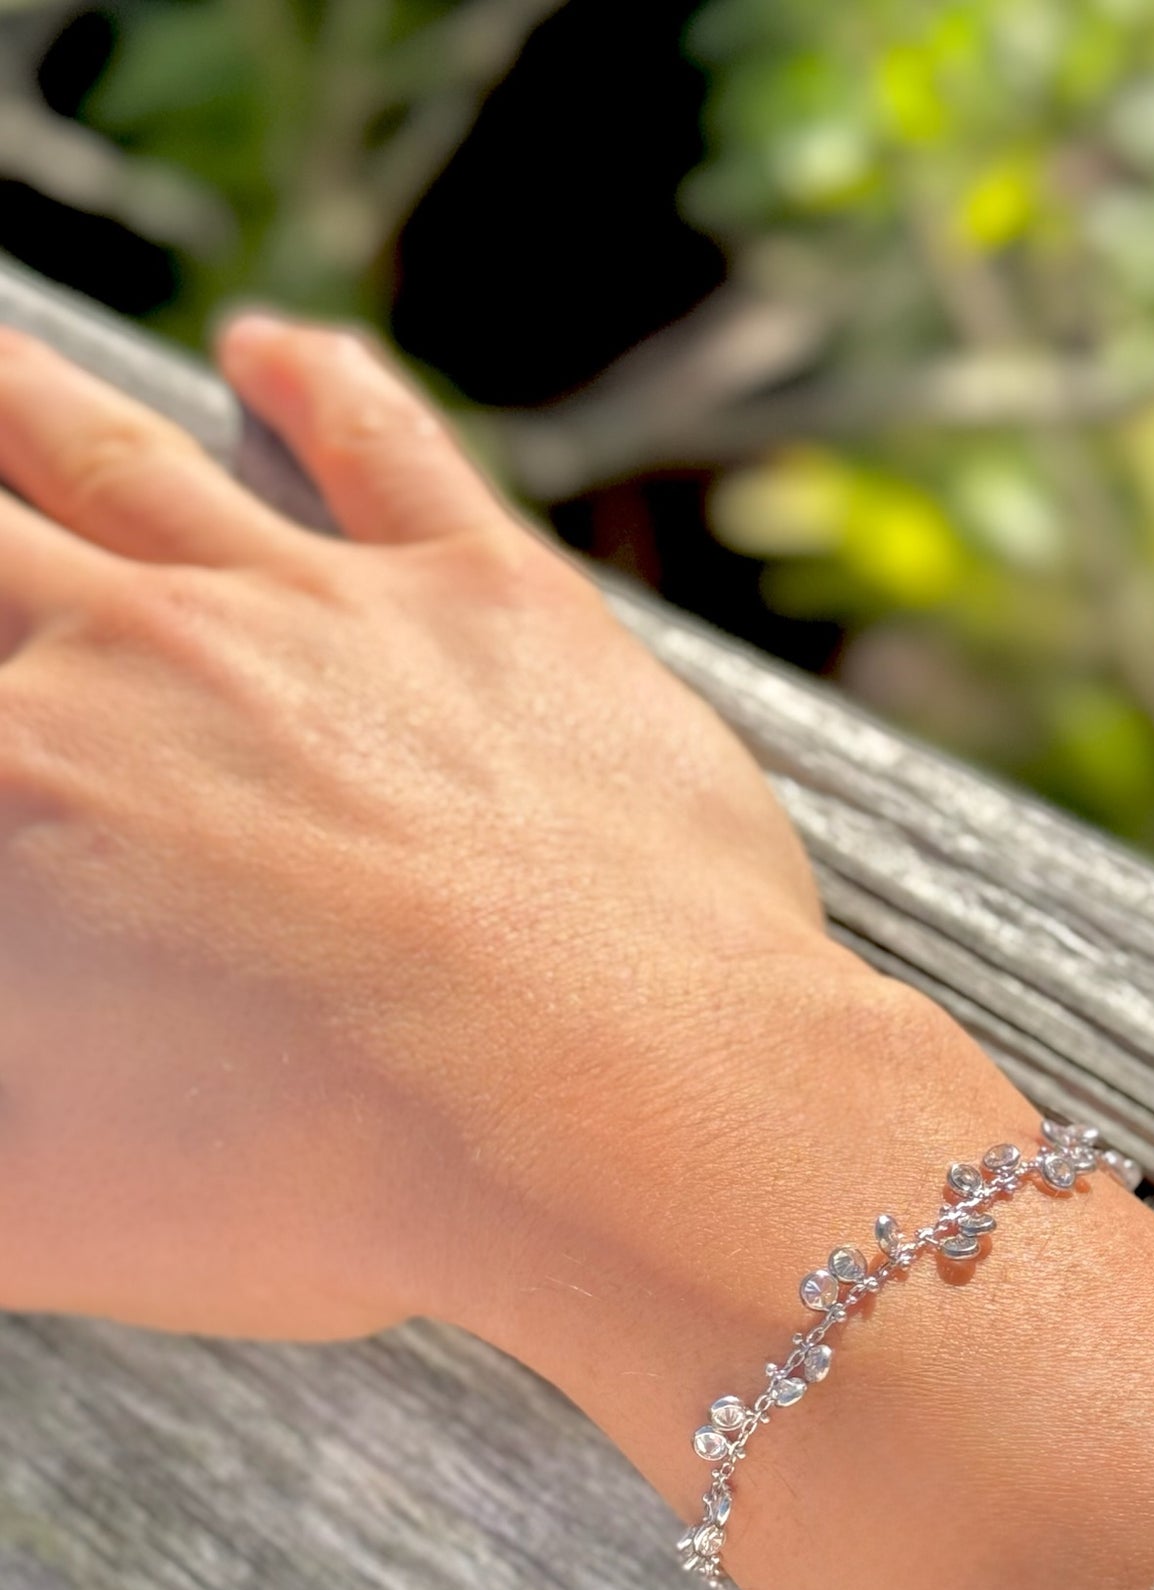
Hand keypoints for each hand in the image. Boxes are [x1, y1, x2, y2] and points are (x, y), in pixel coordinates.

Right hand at [0, 315, 854, 1343]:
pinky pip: (386, 450)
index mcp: (17, 785)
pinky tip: (273, 349)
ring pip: (125, 458)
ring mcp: (321, 610)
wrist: (611, 1117)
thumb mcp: (41, 1195)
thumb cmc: (327, 1177)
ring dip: (32, 404)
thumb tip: (27, 999)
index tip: (5, 720)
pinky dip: (323, 387)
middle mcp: (138, 656)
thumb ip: (0, 1128)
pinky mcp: (490, 601)